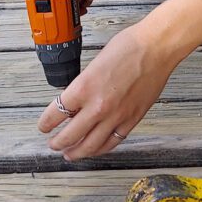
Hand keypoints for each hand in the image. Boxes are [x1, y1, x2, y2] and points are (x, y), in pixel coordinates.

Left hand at [37, 23, 173, 159]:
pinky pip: (113, 141)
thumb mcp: (94, 63)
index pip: (55, 114)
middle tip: (53, 144)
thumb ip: (84, 85)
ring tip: (70, 154)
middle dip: (57, 143)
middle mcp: (97, 106)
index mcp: (83, 87)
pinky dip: (101, 148)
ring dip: (76, 152)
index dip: (46, 123)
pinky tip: (96, 149)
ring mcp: (116, 116)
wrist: (157, 47)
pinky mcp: (132, 119)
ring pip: (90, 145)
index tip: (44, 126)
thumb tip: (76, 101)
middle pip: (69, 135)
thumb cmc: (129, 47)